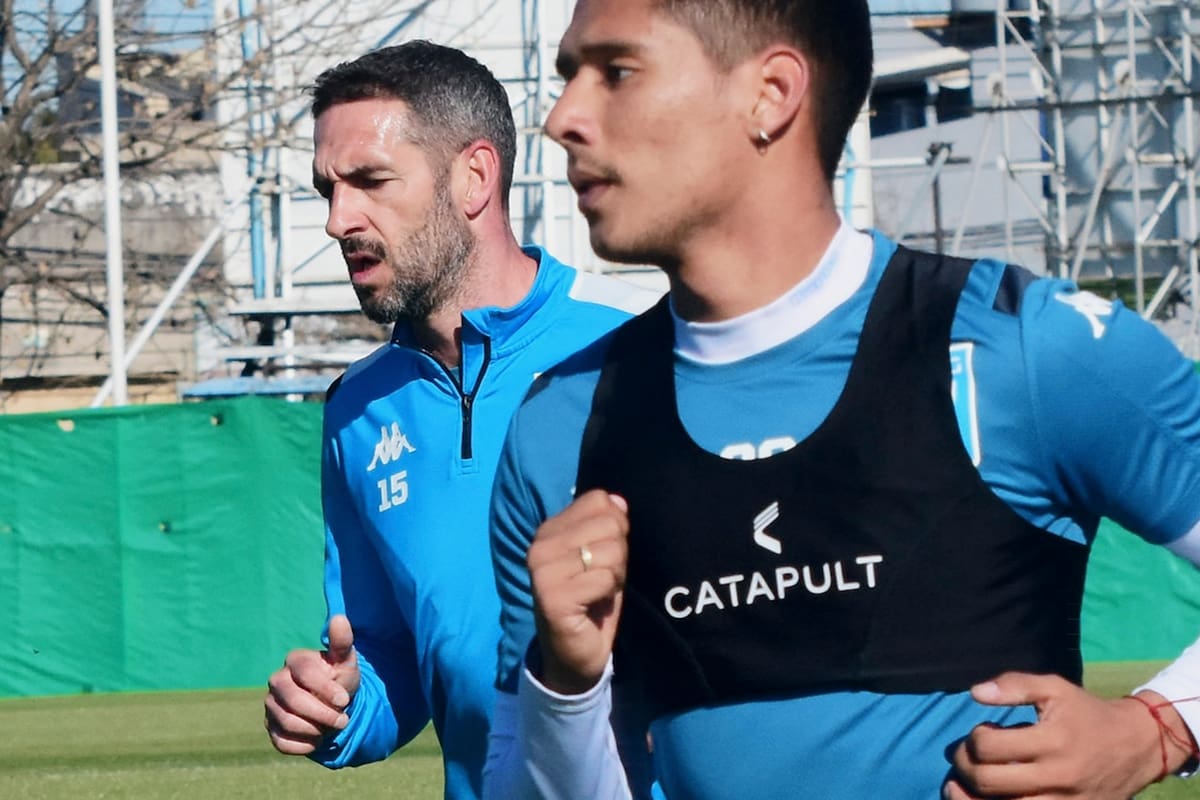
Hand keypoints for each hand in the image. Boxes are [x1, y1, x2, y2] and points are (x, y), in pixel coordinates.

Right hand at [264, 613, 360, 754]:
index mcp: (295, 660)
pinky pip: (281, 741)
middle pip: (293, 700)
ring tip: (331, 727)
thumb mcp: (346, 661)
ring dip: (316, 729)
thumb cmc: (339, 678)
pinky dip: (305, 744)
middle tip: (343, 720)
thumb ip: (342, 642)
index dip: (325, 689)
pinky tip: (318, 738)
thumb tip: (339, 618)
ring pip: (287, 722)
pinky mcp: (270, 726)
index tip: (344, 700)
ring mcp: (271, 704)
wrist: (333, 706)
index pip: (304, 673)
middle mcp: (277, 680)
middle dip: (323, 714)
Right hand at [527, 490, 629, 694]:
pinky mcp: (553, 597)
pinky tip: (593, 606)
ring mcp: (543, 572)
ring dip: (615, 576)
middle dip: (618, 553)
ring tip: (598, 592)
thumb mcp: (603, 557)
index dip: (616, 526)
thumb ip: (608, 525)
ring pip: (610, 551)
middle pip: (609, 523)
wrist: (574, 656)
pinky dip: (608, 594)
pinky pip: (604, 578)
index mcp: (549, 530)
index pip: (599, 500)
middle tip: (602, 579)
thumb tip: (618, 501)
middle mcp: (540, 546)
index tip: (603, 555)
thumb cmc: (591, 602)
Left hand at [944, 672, 1192, 798]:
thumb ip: (1015, 685)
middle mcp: (1057, 776)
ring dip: (970, 798)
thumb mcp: (1055, 688)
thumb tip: (975, 693)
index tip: (982, 732)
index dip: (973, 738)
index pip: (989, 746)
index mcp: (1052, 741)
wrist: (1137, 746)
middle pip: (988, 782)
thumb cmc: (1087, 714)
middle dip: (964, 767)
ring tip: (960, 785)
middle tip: (963, 757)